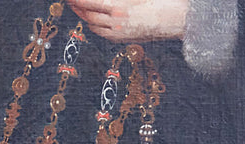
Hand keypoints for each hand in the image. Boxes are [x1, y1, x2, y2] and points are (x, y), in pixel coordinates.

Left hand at [68, 0, 187, 41]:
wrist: (174, 19)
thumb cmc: (158, 0)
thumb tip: (104, 0)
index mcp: (118, 6)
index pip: (89, 1)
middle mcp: (116, 22)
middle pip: (87, 14)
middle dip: (76, 6)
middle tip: (69, 0)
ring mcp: (119, 33)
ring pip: (93, 25)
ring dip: (83, 16)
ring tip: (77, 8)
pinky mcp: (123, 39)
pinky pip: (102, 34)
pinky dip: (93, 26)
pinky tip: (91, 20)